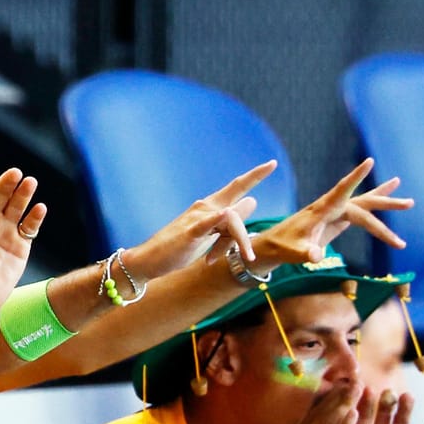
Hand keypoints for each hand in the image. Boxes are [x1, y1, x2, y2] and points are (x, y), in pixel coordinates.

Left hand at [0, 169, 45, 313]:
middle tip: (15, 173)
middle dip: (8, 183)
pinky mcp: (21, 243)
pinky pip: (30, 226)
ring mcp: (6, 230)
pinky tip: (39, 208)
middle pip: (0, 195)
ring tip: (30, 182)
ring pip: (17, 206)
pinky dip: (35, 217)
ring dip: (24, 194)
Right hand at [125, 162, 268, 279]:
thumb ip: (231, 221)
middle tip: (272, 163)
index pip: (236, 187)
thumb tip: (253, 201)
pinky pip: (204, 224)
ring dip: (242, 239)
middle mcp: (205, 207)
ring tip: (248, 258)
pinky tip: (224, 214)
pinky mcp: (188, 233)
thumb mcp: (211, 234)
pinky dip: (215, 219)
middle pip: (235, 192)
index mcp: (211, 208)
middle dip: (254, 176)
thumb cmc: (180, 247)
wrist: (150, 260)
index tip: (273, 163)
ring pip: (230, 218)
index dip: (254, 175)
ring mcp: (196, 219)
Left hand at [248, 159, 411, 273]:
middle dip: (385, 203)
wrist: (270, 248)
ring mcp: (333, 214)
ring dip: (385, 205)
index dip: (356, 177)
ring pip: (364, 206)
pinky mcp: (334, 221)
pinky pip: (359, 214)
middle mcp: (329, 208)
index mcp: (320, 211)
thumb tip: (318, 257)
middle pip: (362, 202)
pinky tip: (386, 201)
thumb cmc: (280, 248)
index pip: (342, 191)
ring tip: (409, 202)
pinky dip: (374, 210)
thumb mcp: (293, 252)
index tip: (369, 161)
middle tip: (410, 204)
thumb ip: (306, 253)